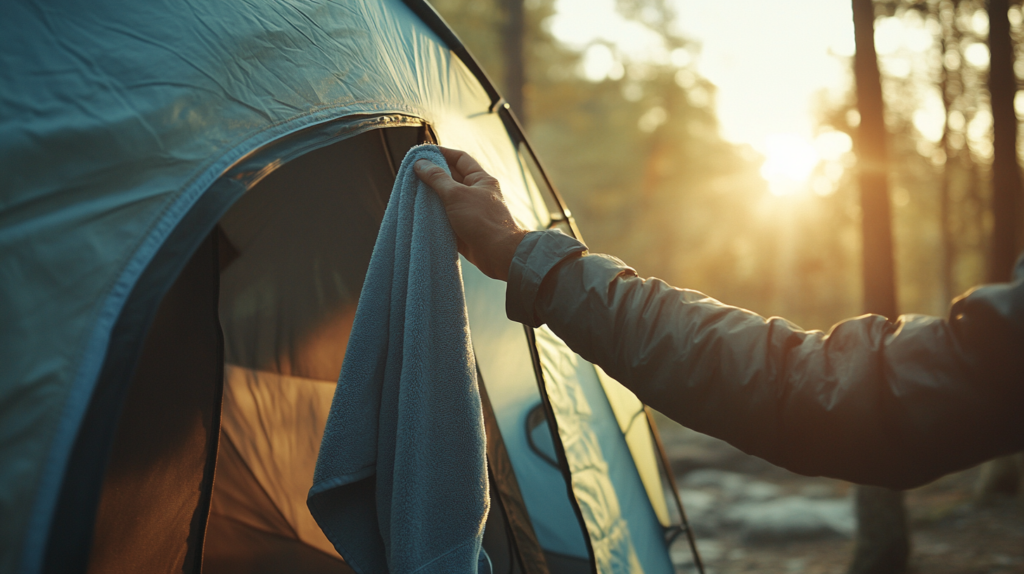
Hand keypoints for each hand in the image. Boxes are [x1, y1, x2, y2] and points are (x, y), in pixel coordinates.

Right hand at [415, 147, 527, 280]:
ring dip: (431, 196)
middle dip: (432, 175)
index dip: (442, 153)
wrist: (497, 254)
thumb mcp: (456, 194)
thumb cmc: (481, 220)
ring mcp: (469, 211)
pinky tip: (418, 213)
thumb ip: (437, 178)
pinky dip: (434, 215)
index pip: (460, 158)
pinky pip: (446, 217)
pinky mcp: (463, 228)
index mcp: (481, 180)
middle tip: (412, 174)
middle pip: (451, 178)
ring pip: (446, 198)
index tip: (422, 153)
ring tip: (411, 192)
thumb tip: (420, 164)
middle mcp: (476, 193)